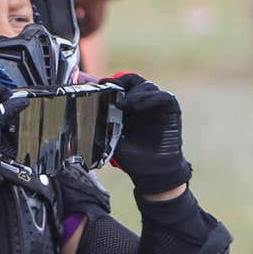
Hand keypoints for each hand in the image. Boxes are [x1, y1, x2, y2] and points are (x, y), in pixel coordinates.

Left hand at [104, 73, 191, 195]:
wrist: (151, 172)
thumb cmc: (132, 157)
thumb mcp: (111, 141)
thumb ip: (101, 128)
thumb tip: (82, 123)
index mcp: (127, 107)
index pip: (121, 86)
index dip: (111, 83)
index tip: (100, 83)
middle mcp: (142, 103)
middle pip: (134, 81)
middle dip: (122, 81)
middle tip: (112, 86)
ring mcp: (157, 106)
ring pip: (148, 86)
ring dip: (136, 92)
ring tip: (126, 104)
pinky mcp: (170, 111)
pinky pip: (165, 97)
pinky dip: (153, 97)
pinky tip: (140, 105)